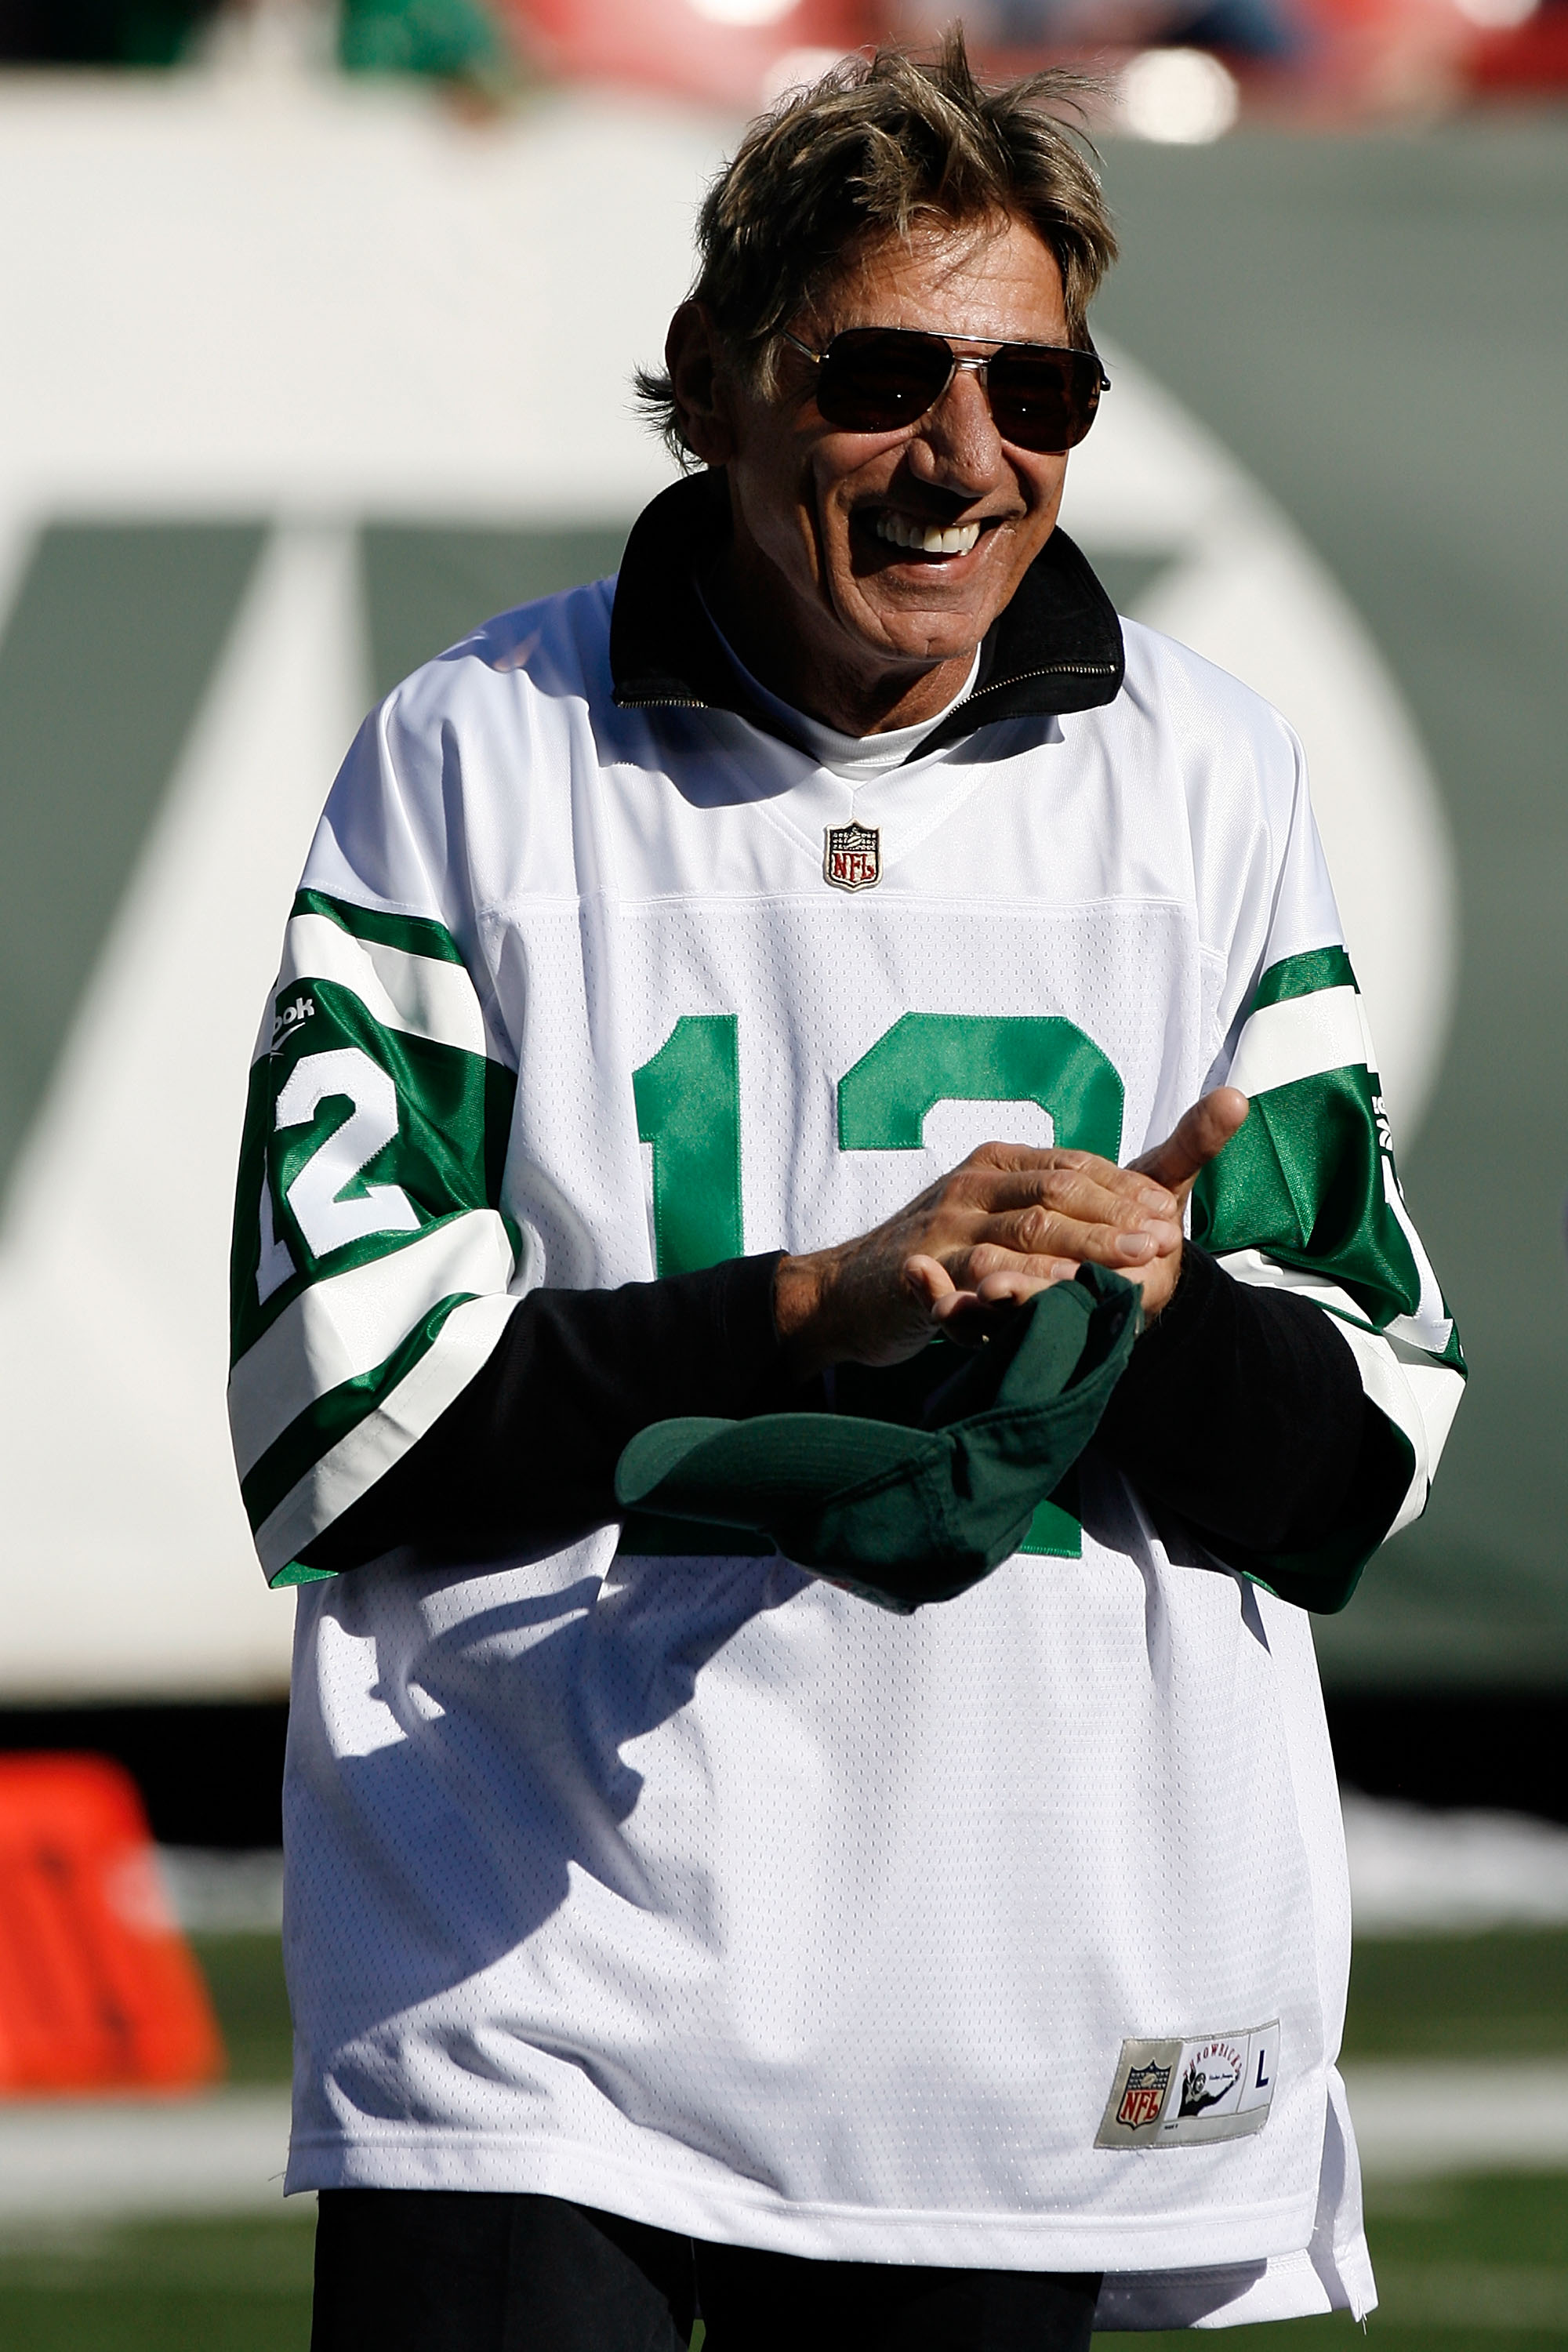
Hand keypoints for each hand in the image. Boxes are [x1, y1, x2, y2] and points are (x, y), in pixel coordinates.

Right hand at [773, 1088, 1248, 1375]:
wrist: (846, 1292)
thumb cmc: (939, 1256)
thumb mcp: (997, 1220)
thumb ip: (1059, 1207)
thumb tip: (1141, 1197)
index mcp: (997, 1163)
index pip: (1075, 1166)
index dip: (1126, 1189)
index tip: (1169, 1213)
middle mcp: (970, 1185)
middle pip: (1058, 1194)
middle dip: (1117, 1218)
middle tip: (1165, 1243)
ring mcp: (942, 1227)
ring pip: (1023, 1233)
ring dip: (1083, 1249)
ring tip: (1132, 1267)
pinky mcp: (918, 1273)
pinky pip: (972, 1279)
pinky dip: (1010, 1285)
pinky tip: (1050, 1294)